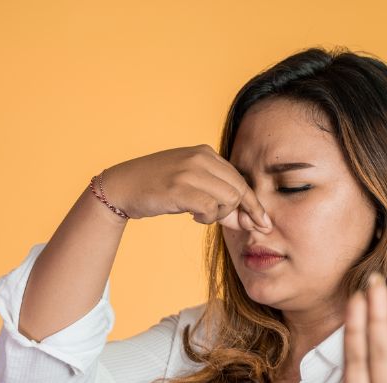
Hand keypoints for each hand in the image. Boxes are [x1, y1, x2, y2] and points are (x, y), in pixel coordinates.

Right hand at [107, 145, 272, 231]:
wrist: (123, 186)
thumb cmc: (158, 189)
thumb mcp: (191, 188)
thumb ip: (219, 200)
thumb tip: (247, 221)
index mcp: (206, 153)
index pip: (240, 180)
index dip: (254, 205)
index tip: (263, 224)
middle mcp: (200, 158)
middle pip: (239, 191)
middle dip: (241, 214)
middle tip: (230, 225)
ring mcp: (190, 171)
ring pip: (228, 200)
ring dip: (219, 216)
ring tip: (200, 215)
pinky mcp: (180, 188)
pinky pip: (211, 209)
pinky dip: (207, 218)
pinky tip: (192, 216)